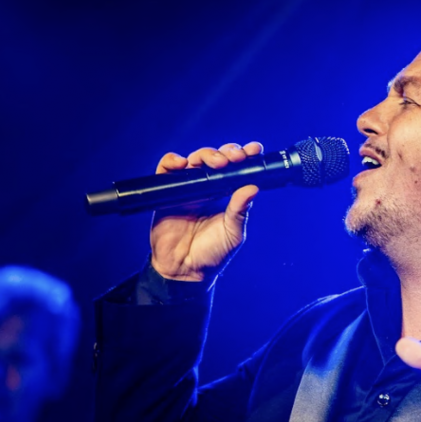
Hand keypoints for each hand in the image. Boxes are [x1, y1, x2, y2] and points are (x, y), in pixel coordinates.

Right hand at [149, 141, 262, 282]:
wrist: (184, 271)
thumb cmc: (211, 254)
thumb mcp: (233, 233)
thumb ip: (240, 210)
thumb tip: (253, 187)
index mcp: (226, 195)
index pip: (236, 168)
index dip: (244, 156)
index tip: (254, 150)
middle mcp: (207, 188)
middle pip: (216, 158)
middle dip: (227, 152)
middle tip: (235, 158)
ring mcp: (187, 189)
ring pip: (194, 159)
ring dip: (206, 154)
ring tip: (216, 162)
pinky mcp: (166, 193)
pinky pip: (166, 170)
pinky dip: (172, 161)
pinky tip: (182, 163)